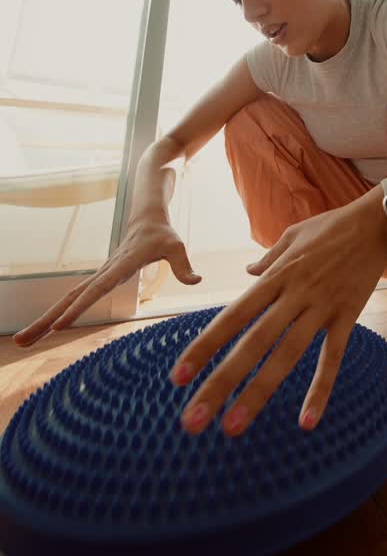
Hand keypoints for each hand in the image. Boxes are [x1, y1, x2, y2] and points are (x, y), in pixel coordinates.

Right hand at [13, 215, 201, 348]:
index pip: (97, 289)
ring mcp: (99, 275)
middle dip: (46, 320)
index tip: (59, 325)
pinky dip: (57, 313)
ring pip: (67, 299)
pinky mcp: (98, 278)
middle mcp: (105, 271)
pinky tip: (44, 328)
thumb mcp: (177, 246)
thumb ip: (184, 265)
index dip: (79, 307)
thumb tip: (196, 280)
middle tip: (22, 341)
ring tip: (22, 341)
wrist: (146, 214)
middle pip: (70, 298)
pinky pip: (74, 297)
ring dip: (44, 319)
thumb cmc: (163, 232)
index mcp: (121, 264)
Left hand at [170, 195, 386, 436]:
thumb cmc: (331, 227)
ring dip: (258, 394)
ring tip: (233, 427)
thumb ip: (268, 259)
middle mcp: (293, 295)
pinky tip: (307, 422)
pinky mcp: (347, 317)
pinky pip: (332, 358)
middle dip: (220, 383)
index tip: (178, 377)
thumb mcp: (291, 236)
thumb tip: (249, 274)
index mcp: (274, 277)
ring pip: (286, 356)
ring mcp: (320, 308)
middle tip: (193, 421)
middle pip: (252, 344)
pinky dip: (320, 390)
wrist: (377, 222)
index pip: (231, 318)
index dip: (204, 348)